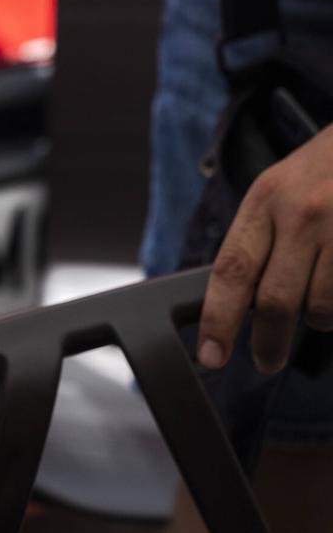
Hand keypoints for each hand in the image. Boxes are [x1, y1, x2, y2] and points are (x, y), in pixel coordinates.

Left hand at [199, 125, 332, 372]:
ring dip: (316, 321)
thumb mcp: (277, 189)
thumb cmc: (322, 171)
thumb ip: (256, 240)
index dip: (218, 320)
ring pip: (321, 309)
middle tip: (265, 361)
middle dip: (268, 342)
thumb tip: (232, 302)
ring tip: (316, 310)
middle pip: (275, 301)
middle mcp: (303, 214)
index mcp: (265, 200)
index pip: (231, 271)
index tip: (211, 356)